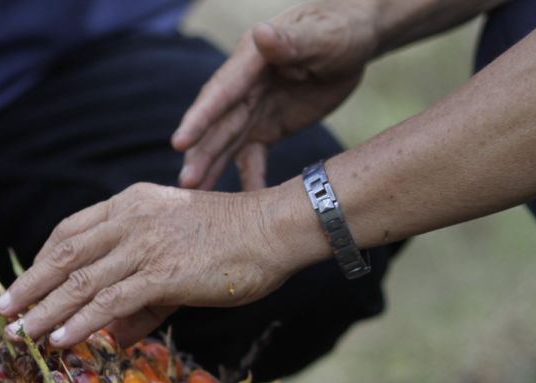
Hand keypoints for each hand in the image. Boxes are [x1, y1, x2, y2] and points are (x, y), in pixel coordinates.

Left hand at [0, 183, 306, 347]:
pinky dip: (80, 322)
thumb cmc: (233, 242)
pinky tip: (60, 339)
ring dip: (45, 311)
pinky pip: (109, 301)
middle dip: (29, 286)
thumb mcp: (178, 262)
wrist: (275, 229)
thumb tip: (114, 337)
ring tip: (20, 333)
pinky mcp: (162, 272)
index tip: (23, 286)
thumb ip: (142, 301)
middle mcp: (129, 219)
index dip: (42, 261)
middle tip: (2, 312)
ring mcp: (144, 244)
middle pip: (64, 254)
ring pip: (79, 281)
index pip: (70, 231)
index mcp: (130, 205)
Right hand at [174, 2, 377, 191]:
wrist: (355, 40)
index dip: (200, 118)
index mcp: (252, 61)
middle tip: (185, 184)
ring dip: (211, 168)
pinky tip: (246, 201)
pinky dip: (250, 178)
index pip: (222, 93)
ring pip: (228, 143)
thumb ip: (290, 40)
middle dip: (201, 153)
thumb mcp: (321, 35)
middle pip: (218, 124)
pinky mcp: (268, 127)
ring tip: (196, 195)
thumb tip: (260, 33)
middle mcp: (244, 87)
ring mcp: (255, 109)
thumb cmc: (339, 28)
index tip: (180, 143)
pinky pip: (254, 157)